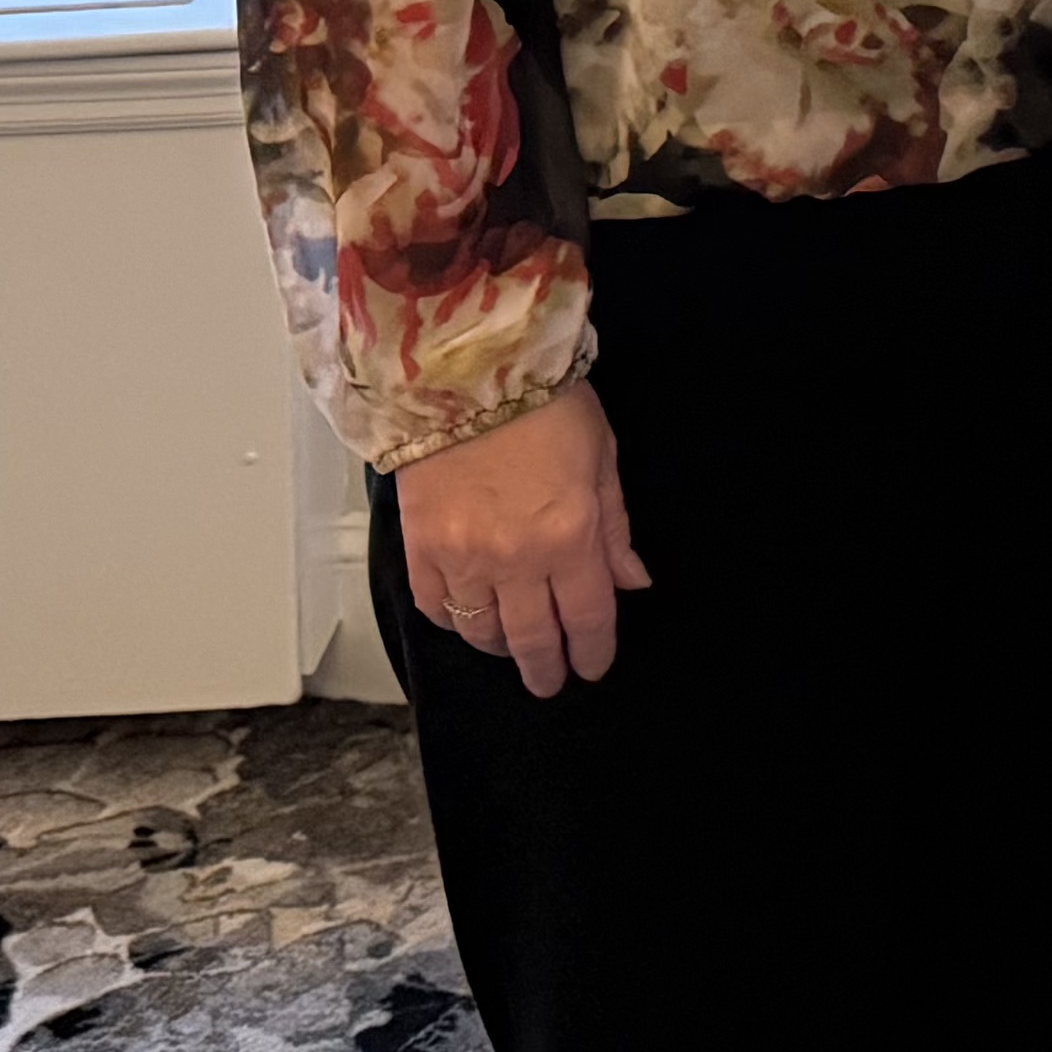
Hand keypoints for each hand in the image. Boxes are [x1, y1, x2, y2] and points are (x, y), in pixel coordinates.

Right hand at [396, 381, 651, 697]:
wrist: (468, 369)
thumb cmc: (545, 402)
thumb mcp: (603, 458)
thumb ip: (615, 529)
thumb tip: (632, 581)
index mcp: (569, 538)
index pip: (587, 618)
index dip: (593, 650)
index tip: (593, 666)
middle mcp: (516, 560)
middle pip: (533, 639)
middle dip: (547, 668)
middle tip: (550, 682)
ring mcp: (462, 558)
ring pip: (482, 631)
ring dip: (501, 649)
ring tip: (513, 650)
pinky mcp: (419, 548)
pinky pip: (436, 607)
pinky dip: (453, 621)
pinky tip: (467, 618)